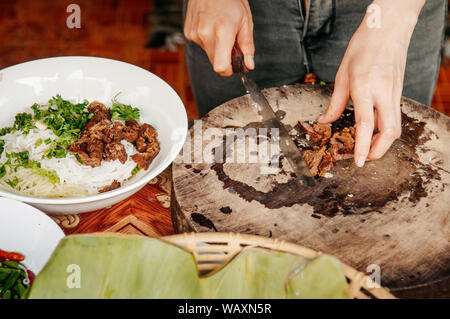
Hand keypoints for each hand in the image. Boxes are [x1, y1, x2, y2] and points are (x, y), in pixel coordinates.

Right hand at [184, 0, 254, 76]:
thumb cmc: (230, 0)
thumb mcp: (245, 21)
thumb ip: (247, 46)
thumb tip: (249, 65)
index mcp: (223, 31)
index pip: (221, 67)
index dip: (229, 71)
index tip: (234, 67)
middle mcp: (206, 34)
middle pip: (215, 63)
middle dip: (225, 59)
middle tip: (232, 46)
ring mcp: (195, 33)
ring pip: (209, 54)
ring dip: (217, 48)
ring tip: (221, 31)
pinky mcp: (188, 32)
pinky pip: (201, 45)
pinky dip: (208, 40)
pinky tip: (212, 26)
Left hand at [318, 0, 424, 166]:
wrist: (388, 28)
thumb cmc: (363, 46)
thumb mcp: (342, 73)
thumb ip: (335, 102)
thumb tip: (325, 121)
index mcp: (365, 87)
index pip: (366, 124)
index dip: (363, 146)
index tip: (359, 161)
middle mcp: (383, 93)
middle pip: (389, 132)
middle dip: (378, 151)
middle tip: (363, 158)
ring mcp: (394, 93)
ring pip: (395, 127)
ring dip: (382, 142)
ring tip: (365, 146)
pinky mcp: (399, 93)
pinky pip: (394, 117)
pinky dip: (384, 129)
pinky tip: (372, 130)